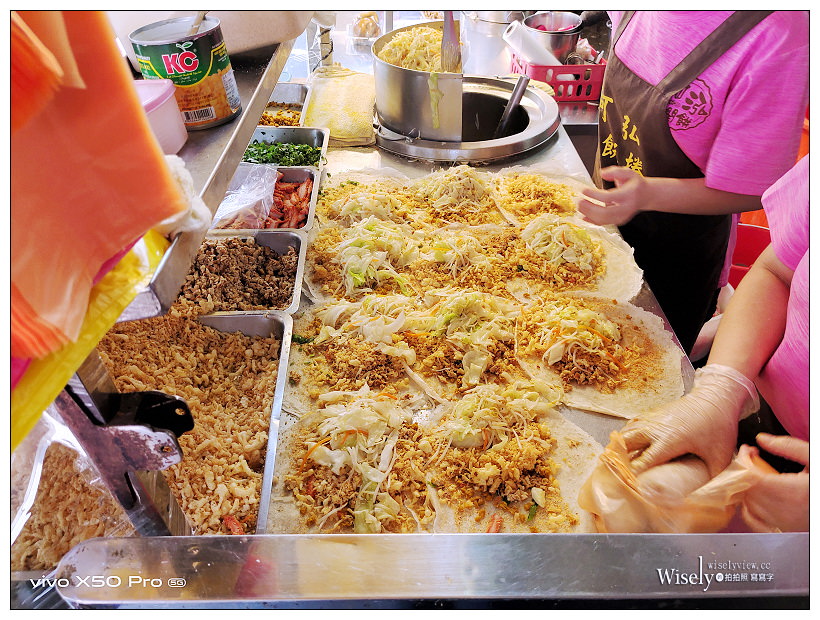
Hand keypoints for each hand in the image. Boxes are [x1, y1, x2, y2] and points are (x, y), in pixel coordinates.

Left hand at [577, 166, 646, 225]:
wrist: (646, 196)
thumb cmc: (635, 184)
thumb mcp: (629, 172)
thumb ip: (615, 171)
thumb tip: (602, 173)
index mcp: (629, 195)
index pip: (609, 197)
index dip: (594, 195)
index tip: (584, 190)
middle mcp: (626, 208)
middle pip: (605, 212)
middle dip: (589, 208)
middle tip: (579, 201)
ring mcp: (622, 216)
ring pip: (603, 220)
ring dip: (588, 214)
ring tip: (579, 206)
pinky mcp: (618, 221)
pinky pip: (604, 223)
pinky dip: (592, 221)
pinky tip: (583, 216)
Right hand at [620, 364, 758, 476]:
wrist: (716, 399)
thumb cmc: (719, 428)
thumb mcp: (719, 458)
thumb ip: (708, 478)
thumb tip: (698, 496)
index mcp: (670, 440)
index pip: (643, 462)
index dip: (635, 475)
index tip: (634, 486)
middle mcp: (655, 428)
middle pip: (626, 444)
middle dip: (620, 460)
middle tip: (620, 473)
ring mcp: (651, 418)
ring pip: (625, 432)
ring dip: (621, 447)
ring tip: (620, 461)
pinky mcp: (651, 413)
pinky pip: (631, 425)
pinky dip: (626, 436)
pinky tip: (629, 446)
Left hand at [740, 434, 808, 531]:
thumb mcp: (815, 457)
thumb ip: (789, 447)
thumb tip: (763, 439)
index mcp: (795, 491)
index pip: (752, 476)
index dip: (744, 460)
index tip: (748, 450)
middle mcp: (788, 510)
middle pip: (747, 490)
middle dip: (743, 471)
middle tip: (750, 459)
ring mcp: (786, 522)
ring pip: (749, 505)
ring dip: (746, 487)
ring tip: (754, 473)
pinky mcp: (786, 529)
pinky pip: (755, 521)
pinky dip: (748, 508)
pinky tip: (755, 496)